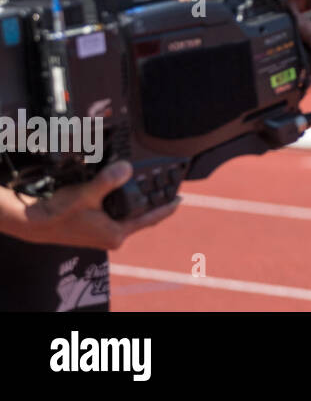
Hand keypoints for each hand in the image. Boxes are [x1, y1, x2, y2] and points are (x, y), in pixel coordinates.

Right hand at [2, 161, 179, 248]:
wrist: (34, 223)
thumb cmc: (59, 213)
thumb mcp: (86, 194)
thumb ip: (108, 181)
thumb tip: (127, 168)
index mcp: (116, 234)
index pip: (150, 218)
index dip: (167, 207)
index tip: (181, 197)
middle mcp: (113, 236)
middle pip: (142, 216)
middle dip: (154, 201)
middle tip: (168, 184)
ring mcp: (104, 233)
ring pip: (130, 214)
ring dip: (139, 201)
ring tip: (152, 184)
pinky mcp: (96, 227)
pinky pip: (118, 213)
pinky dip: (125, 201)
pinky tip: (127, 190)